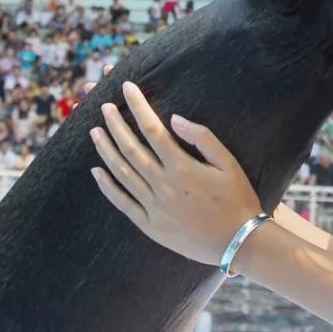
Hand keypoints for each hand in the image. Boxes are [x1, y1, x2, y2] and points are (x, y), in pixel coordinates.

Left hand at [89, 81, 262, 267]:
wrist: (238, 243)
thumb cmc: (237, 199)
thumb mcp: (229, 163)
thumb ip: (202, 138)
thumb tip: (174, 119)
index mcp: (182, 167)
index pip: (152, 129)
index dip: (137, 107)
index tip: (127, 88)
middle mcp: (163, 185)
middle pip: (131, 149)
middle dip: (116, 125)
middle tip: (103, 107)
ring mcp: (154, 207)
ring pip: (122, 173)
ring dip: (106, 151)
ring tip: (94, 132)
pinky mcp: (150, 226)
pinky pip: (123, 203)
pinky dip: (107, 187)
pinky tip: (96, 172)